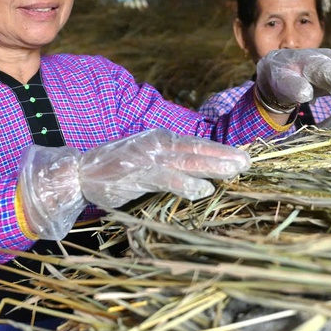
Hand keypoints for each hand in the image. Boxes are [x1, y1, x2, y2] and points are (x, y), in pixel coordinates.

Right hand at [80, 129, 249, 208]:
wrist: (82, 172)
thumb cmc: (117, 168)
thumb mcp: (148, 160)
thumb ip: (171, 163)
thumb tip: (198, 173)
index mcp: (163, 140)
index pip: (197, 144)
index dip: (220, 150)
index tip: (242, 155)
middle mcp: (160, 144)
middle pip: (199, 149)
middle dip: (225, 156)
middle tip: (248, 161)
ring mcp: (151, 158)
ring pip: (189, 161)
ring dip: (214, 166)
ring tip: (235, 171)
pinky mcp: (140, 174)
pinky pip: (168, 179)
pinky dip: (187, 185)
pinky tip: (203, 191)